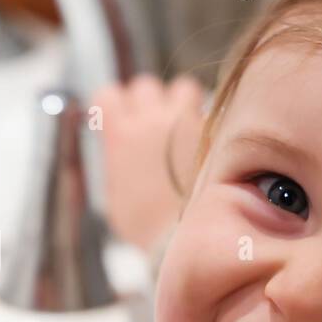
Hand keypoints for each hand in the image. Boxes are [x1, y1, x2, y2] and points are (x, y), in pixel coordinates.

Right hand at [92, 73, 205, 250]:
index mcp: (119, 135)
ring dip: (178, 102)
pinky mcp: (213, 129)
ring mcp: (185, 121)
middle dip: (145, 101)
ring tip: (179, 126)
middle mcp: (150, 120)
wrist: (183, 236)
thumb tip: (119, 149)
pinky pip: (207, 110)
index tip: (114, 117)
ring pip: (180, 88)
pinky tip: (200, 142)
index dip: (110, 105)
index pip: (107, 95)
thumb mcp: (113, 193)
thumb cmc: (144, 224)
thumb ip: (116, 160)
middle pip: (144, 86)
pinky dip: (203, 121)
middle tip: (149, 124)